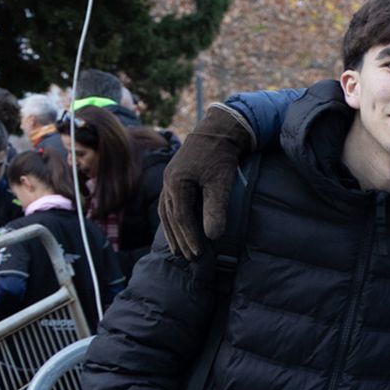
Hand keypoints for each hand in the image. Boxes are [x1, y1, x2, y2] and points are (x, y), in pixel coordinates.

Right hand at [159, 105, 253, 259]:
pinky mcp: (175, 177)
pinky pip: (170, 203)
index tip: (199, 253)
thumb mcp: (221, 183)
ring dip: (173, 232)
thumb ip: (216, 209)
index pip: (181, 217)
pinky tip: (178, 228)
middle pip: (171, 217)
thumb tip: (213, 236)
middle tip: (189, 258)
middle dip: (180, 239)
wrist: (219, 130)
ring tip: (179, 250)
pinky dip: (173, 219)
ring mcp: (169, 179)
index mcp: (177, 183)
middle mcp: (168, 182)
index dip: (190, 237)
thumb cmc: (222, 156)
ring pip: (167, 211)